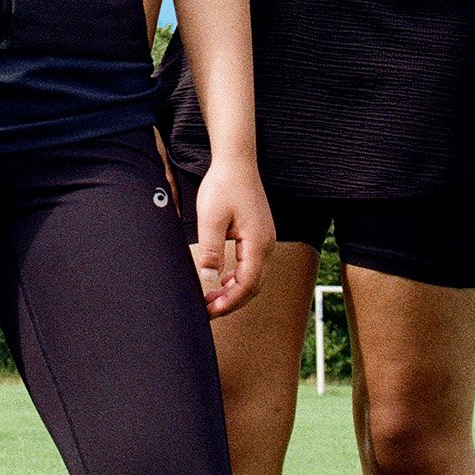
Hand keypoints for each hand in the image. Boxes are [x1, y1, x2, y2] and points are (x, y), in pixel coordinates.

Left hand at [190, 154, 273, 316]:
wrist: (236, 162)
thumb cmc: (223, 186)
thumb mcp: (210, 219)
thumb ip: (210, 250)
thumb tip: (209, 279)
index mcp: (257, 243)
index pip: (246, 285)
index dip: (228, 303)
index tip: (209, 311)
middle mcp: (267, 244)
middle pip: (253, 286)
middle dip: (232, 302)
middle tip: (208, 311)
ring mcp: (266, 240)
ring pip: (255, 277)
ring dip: (235, 291)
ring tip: (212, 299)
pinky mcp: (260, 235)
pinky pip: (253, 265)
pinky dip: (239, 278)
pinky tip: (223, 280)